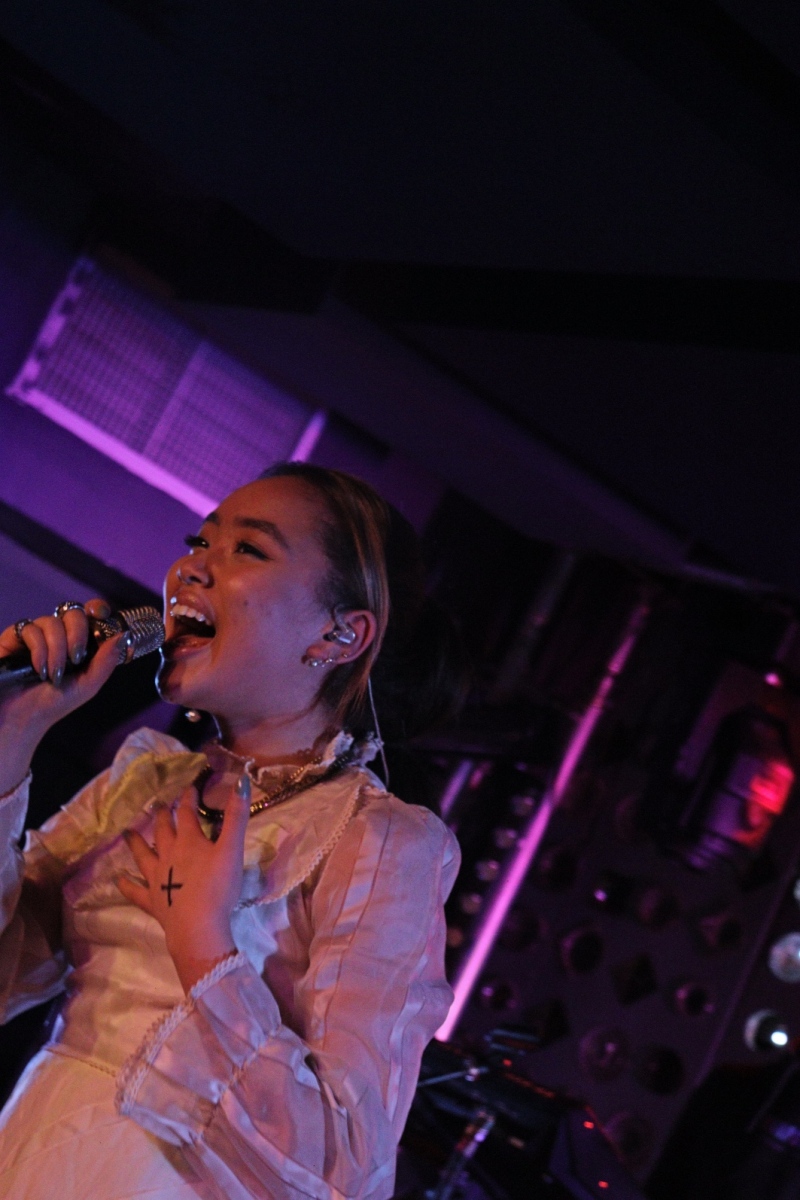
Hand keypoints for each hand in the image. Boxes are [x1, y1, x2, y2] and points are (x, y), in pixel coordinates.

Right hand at [0, 599, 121, 795]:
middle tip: (76, 658)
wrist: (21, 718)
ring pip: (53, 622)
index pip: (90, 614)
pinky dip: (39, 649)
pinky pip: (31, 629)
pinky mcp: (15, 637)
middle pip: (73, 613)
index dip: (97, 608)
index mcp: (78, 641)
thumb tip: (122, 636)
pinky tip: (39, 670)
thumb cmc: (54, 703)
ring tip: (54, 674)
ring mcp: (36, 634)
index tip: (101, 615)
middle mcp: (58, 634)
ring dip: (58, 649)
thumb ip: (106, 661)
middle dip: (78, 634)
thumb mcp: (88, 685)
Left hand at [118, 781, 249, 992]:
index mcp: (189, 842)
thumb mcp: (232, 849)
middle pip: (163, 831)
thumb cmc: (218, 887)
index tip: (189, 788)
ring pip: (143, 856)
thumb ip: (237, 816)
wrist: (198, 926)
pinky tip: (119, 879)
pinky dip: (127, 885)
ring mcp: (156, 878)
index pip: (187, 814)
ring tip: (127, 832)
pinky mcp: (152, 901)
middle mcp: (168, 855)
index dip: (188, 799)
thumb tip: (242, 781)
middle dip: (163, 816)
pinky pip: (135, 891)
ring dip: (136, 843)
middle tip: (159, 806)